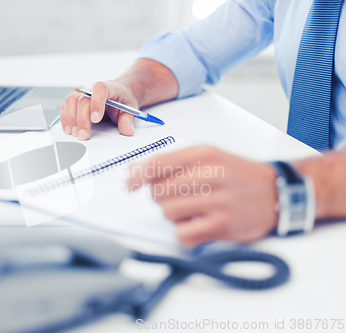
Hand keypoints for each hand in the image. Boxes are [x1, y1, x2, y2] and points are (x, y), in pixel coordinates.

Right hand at [60, 80, 138, 140]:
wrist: (119, 94)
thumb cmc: (123, 100)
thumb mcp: (130, 109)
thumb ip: (128, 120)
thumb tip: (127, 131)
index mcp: (110, 87)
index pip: (100, 89)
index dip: (96, 103)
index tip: (96, 120)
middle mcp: (93, 88)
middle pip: (83, 99)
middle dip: (82, 119)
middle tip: (83, 135)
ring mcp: (83, 93)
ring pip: (71, 100)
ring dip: (71, 118)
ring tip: (75, 133)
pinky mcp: (76, 100)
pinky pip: (66, 106)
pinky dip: (65, 118)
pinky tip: (69, 129)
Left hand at [127, 146, 278, 246]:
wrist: (277, 193)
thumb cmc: (237, 175)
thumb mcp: (208, 156)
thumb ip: (171, 162)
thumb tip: (134, 172)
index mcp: (203, 153)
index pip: (156, 164)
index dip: (136, 177)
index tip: (130, 185)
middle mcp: (211, 174)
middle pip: (158, 192)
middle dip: (161, 198)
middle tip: (177, 197)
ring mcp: (218, 201)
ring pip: (167, 213)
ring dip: (174, 215)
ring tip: (192, 210)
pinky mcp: (223, 225)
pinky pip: (182, 234)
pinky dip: (185, 233)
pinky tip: (197, 224)